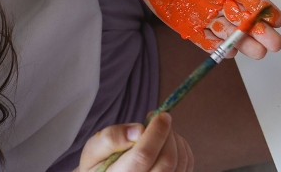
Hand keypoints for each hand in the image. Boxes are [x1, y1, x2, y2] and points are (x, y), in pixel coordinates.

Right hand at [77, 114, 191, 171]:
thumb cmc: (100, 164)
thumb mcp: (93, 150)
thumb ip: (110, 139)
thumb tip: (138, 130)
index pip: (144, 156)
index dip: (156, 132)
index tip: (161, 115)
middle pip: (167, 161)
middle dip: (167, 134)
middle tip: (160, 120)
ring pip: (180, 163)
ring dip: (175, 140)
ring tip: (161, 132)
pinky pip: (187, 165)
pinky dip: (182, 148)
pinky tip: (168, 143)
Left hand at [137, 0, 280, 56]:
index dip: (265, 8)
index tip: (277, 19)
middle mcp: (222, 0)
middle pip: (245, 19)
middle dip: (260, 31)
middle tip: (275, 43)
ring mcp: (207, 15)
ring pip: (229, 32)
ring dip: (244, 42)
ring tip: (258, 53)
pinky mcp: (191, 27)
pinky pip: (206, 40)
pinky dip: (217, 47)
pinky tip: (229, 53)